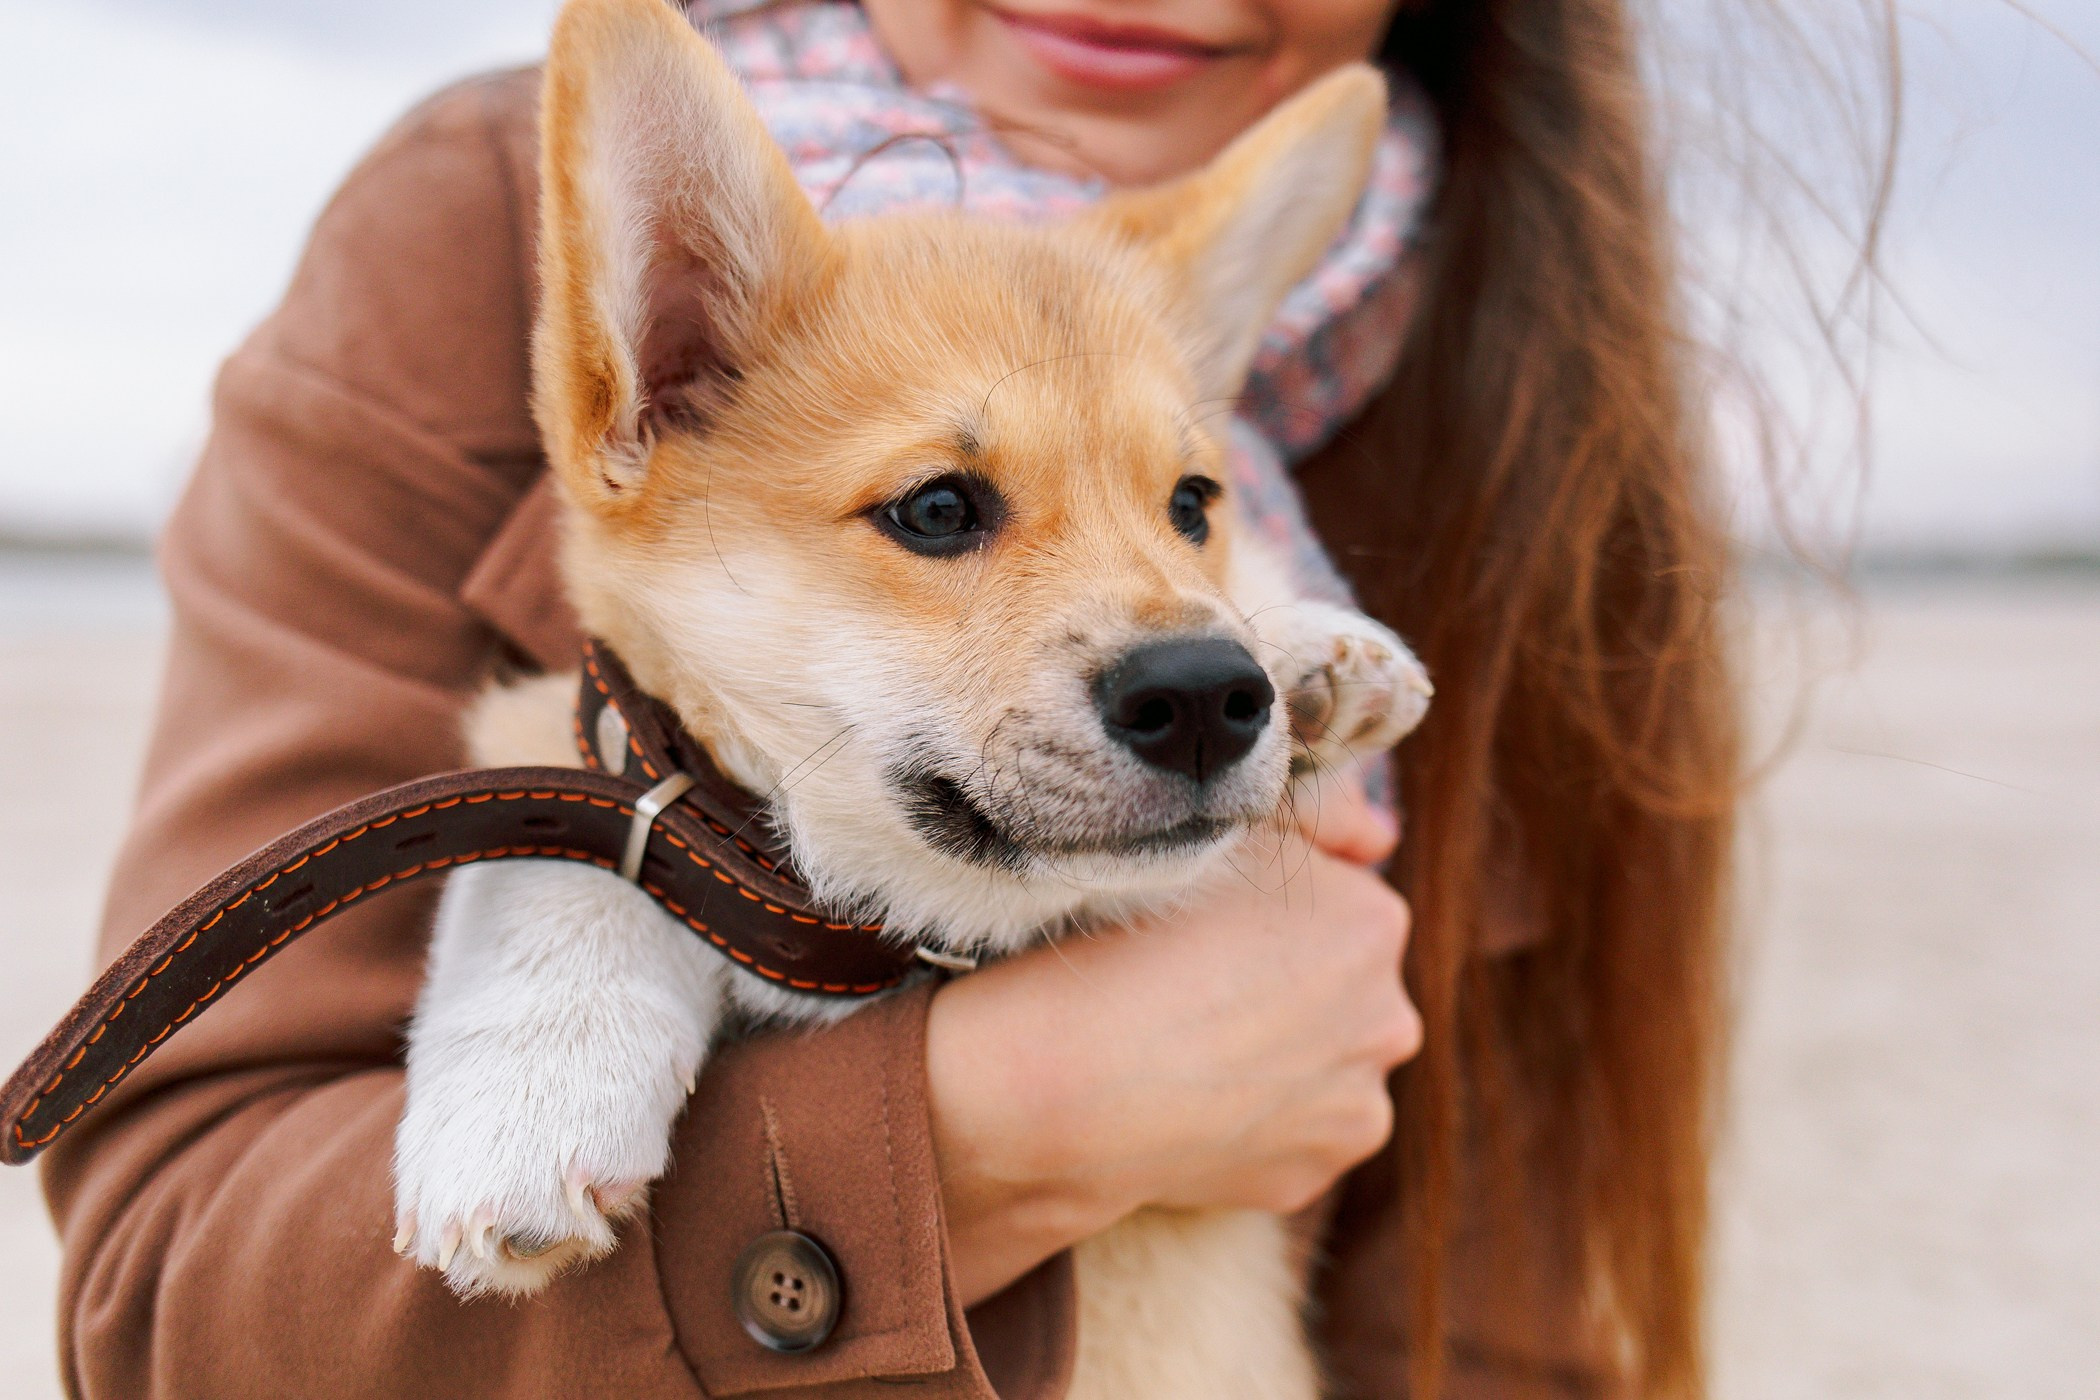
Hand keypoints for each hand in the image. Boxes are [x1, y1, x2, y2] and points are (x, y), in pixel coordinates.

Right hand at [926, 777, 1418, 1304]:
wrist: (1070, 1072)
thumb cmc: (1130, 934)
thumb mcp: (1227, 831)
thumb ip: (1327, 814)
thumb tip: (1382, 840)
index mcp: (1375, 924)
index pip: (1335, 912)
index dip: (1269, 919)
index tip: (1209, 931)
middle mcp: (1390, 1021)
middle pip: (1343, 996)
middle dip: (1291, 995)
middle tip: (1197, 990)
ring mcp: (1356, 1109)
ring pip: (1324, 1073)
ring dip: (1280, 1065)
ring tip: (1191, 1052)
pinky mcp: (1312, 1178)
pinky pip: (1289, 1140)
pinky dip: (1251, 1128)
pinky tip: (1190, 1106)